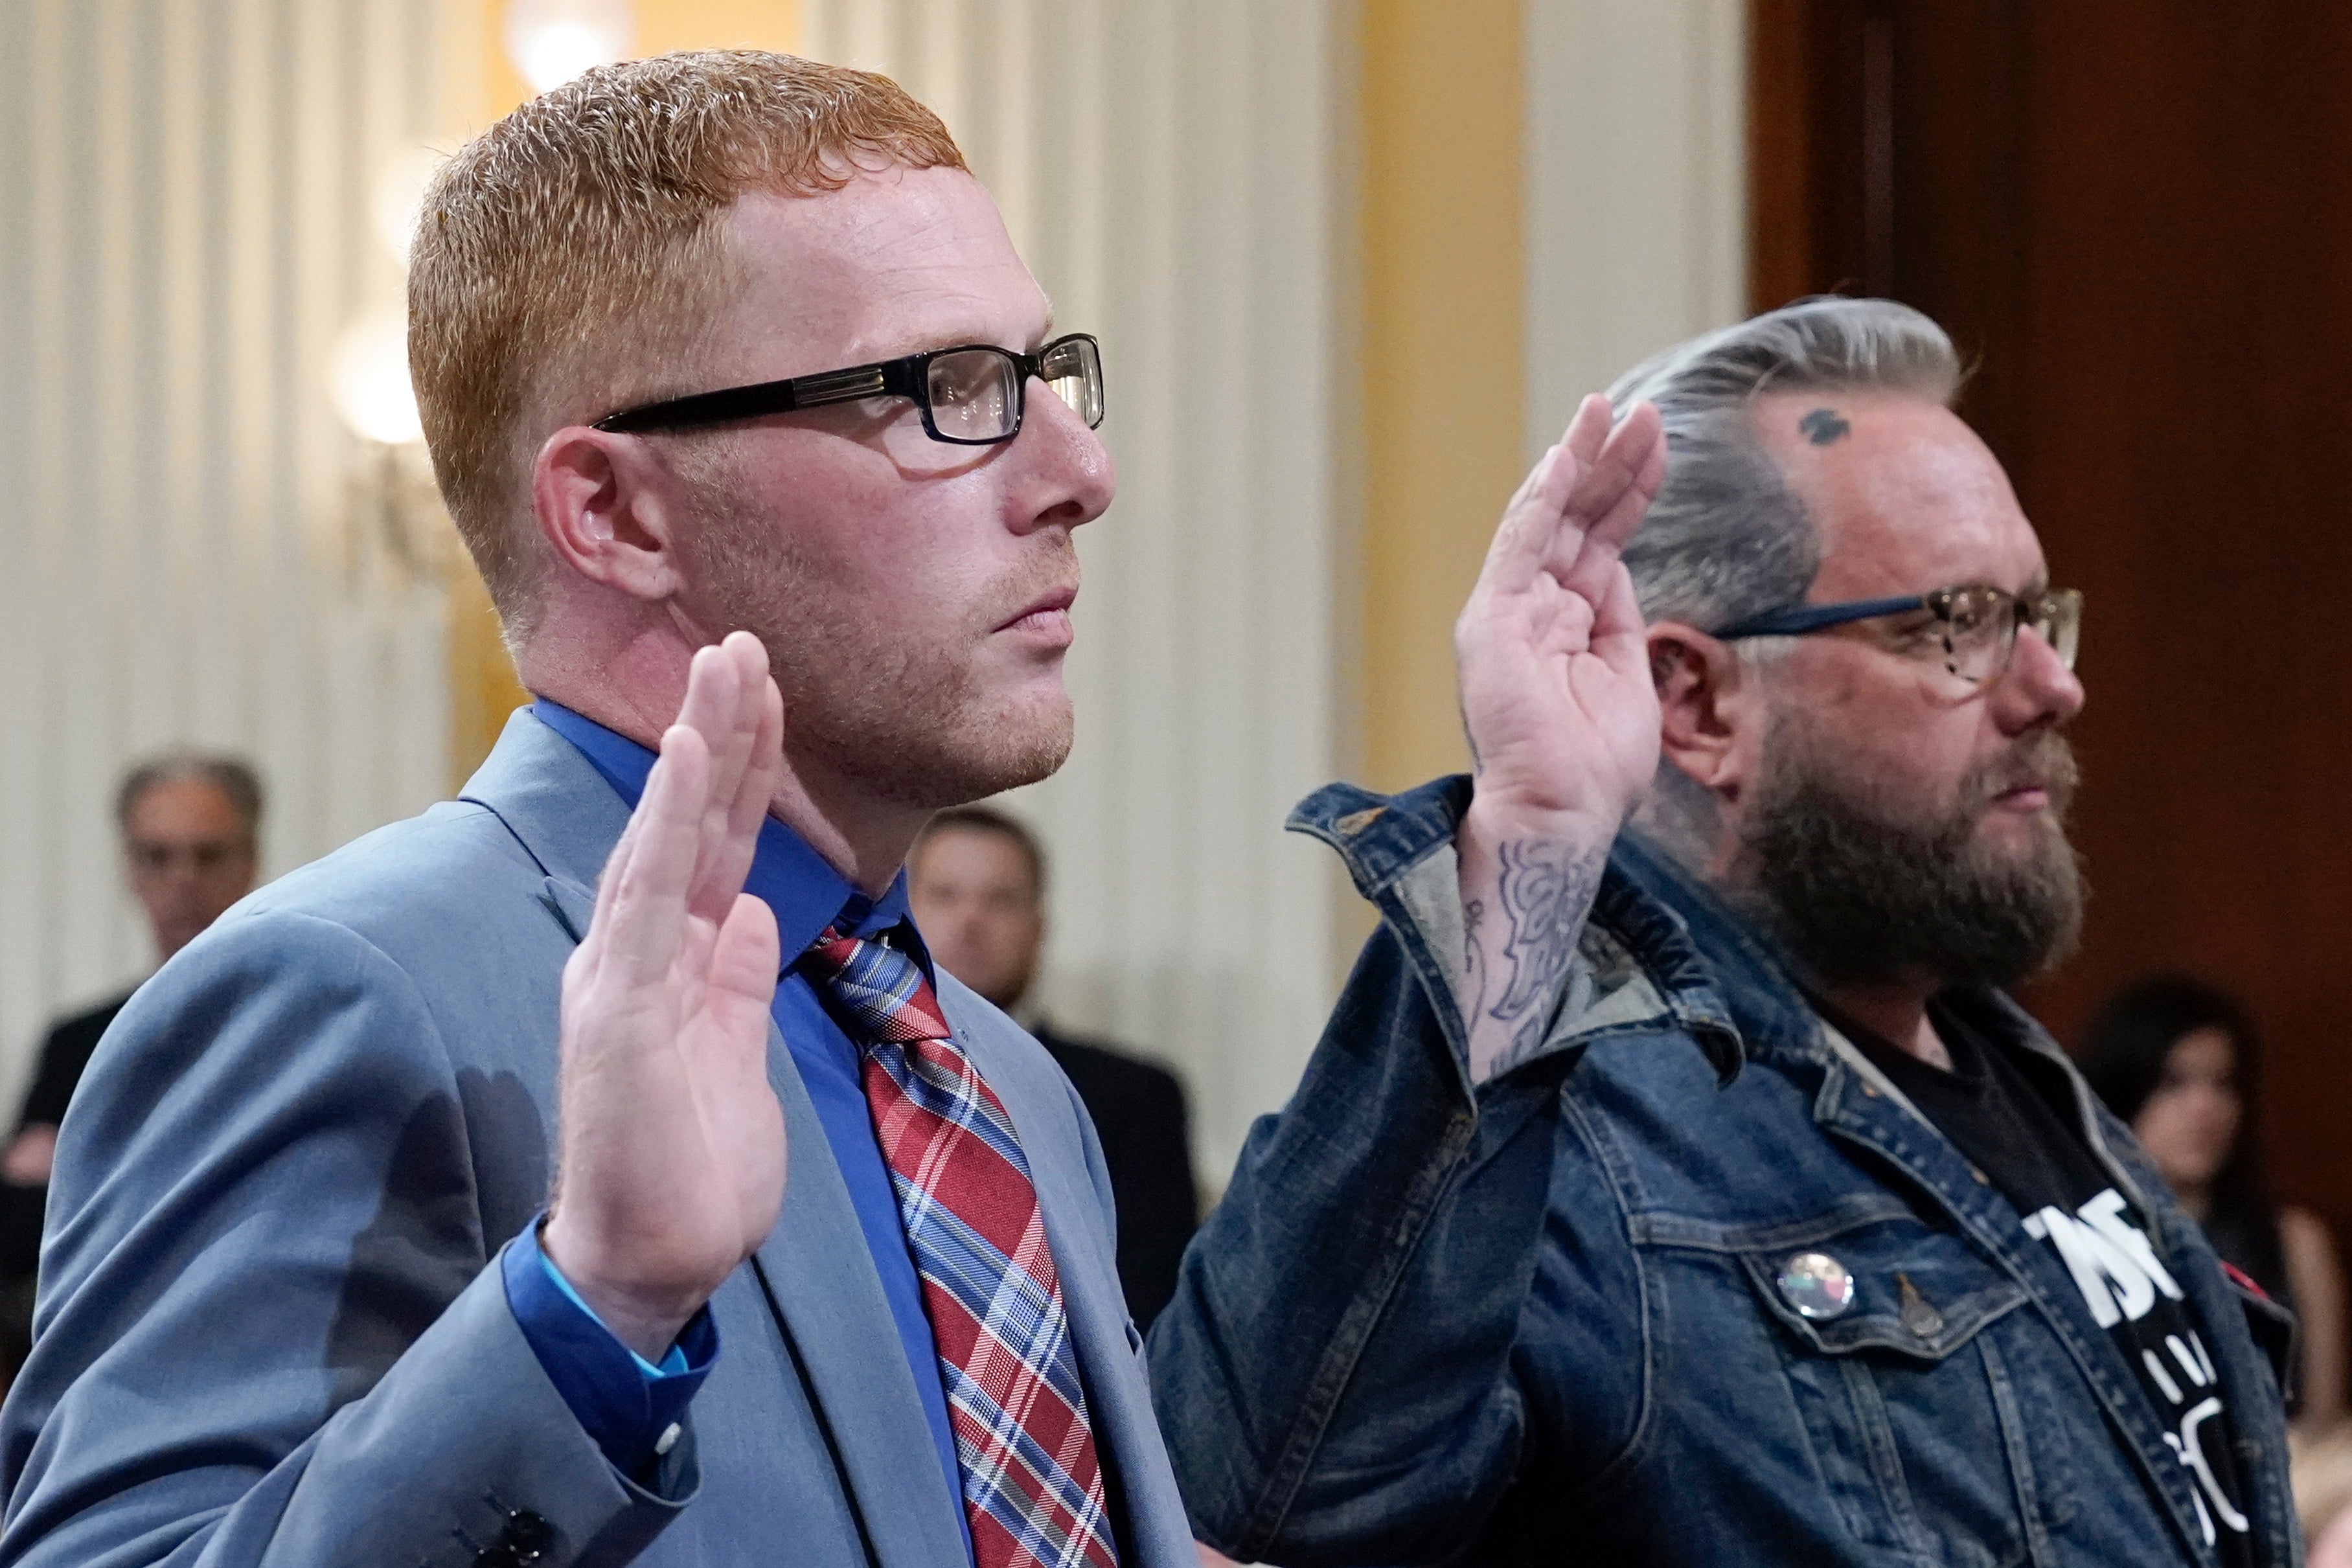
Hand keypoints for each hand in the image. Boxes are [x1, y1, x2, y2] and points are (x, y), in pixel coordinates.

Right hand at [542, 632, 787, 1358]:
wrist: (652, 1262)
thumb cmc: (694, 1169)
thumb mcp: (738, 1054)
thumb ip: (739, 983)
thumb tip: (758, 914)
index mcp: (676, 960)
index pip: (715, 844)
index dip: (741, 768)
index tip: (766, 692)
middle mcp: (641, 950)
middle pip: (690, 820)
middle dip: (721, 728)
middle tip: (746, 641)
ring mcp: (622, 970)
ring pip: (666, 833)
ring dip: (697, 745)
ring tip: (723, 663)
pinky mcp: (616, 1002)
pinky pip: (649, 893)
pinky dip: (666, 820)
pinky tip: (685, 755)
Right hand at [1452, 395, 1666, 1081]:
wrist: (1562, 815)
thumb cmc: (1595, 769)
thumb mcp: (1626, 677)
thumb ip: (1619, 622)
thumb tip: (1618, 570)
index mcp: (1566, 623)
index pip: (1598, 540)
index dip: (1626, 491)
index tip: (1653, 443)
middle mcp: (1532, 608)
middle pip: (1576, 518)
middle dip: (1610, 462)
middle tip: (1641, 412)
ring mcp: (1509, 611)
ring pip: (1547, 518)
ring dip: (1581, 463)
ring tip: (1611, 414)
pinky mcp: (1492, 620)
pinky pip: (1518, 545)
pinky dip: (1541, 499)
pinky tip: (1566, 459)